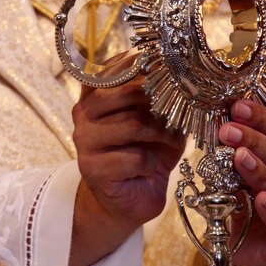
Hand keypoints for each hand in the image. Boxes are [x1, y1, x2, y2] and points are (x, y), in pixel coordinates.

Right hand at [68, 73, 185, 265]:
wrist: (130, 197)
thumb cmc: (145, 152)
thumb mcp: (156, 120)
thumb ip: (158, 97)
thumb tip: (183, 76)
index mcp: (94, 94)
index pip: (113, 68)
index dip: (143, 68)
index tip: (169, 74)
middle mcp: (83, 113)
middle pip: (121, 92)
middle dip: (156, 101)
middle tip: (176, 113)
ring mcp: (84, 141)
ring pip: (131, 124)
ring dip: (161, 133)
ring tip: (172, 141)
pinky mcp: (92, 169)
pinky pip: (133, 158)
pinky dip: (152, 164)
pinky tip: (152, 169)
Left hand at [219, 100, 265, 265]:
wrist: (259, 243)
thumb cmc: (258, 197)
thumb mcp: (251, 167)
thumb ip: (247, 146)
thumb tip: (227, 119)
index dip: (263, 119)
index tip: (236, 108)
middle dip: (256, 142)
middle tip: (228, 131)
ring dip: (262, 172)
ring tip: (239, 158)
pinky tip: (258, 199)